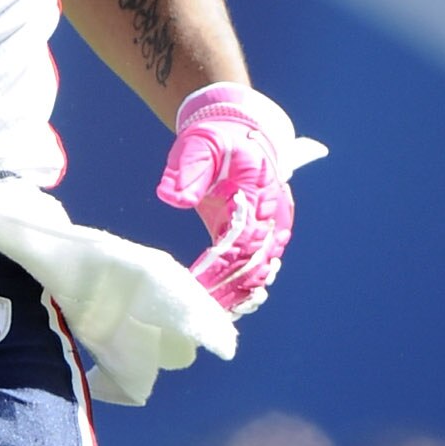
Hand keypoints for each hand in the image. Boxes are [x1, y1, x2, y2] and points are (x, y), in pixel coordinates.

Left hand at [157, 82, 326, 316]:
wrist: (233, 130)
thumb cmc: (215, 139)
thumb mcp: (199, 146)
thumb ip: (188, 171)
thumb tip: (173, 198)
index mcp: (260, 193)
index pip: (245, 239)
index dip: (225, 265)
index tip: (200, 282)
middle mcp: (271, 214)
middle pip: (257, 260)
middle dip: (234, 287)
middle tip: (207, 309)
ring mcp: (269, 225)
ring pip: (261, 267)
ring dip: (242, 292)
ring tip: (219, 315)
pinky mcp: (258, 232)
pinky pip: (257, 263)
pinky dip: (244, 285)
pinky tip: (228, 306)